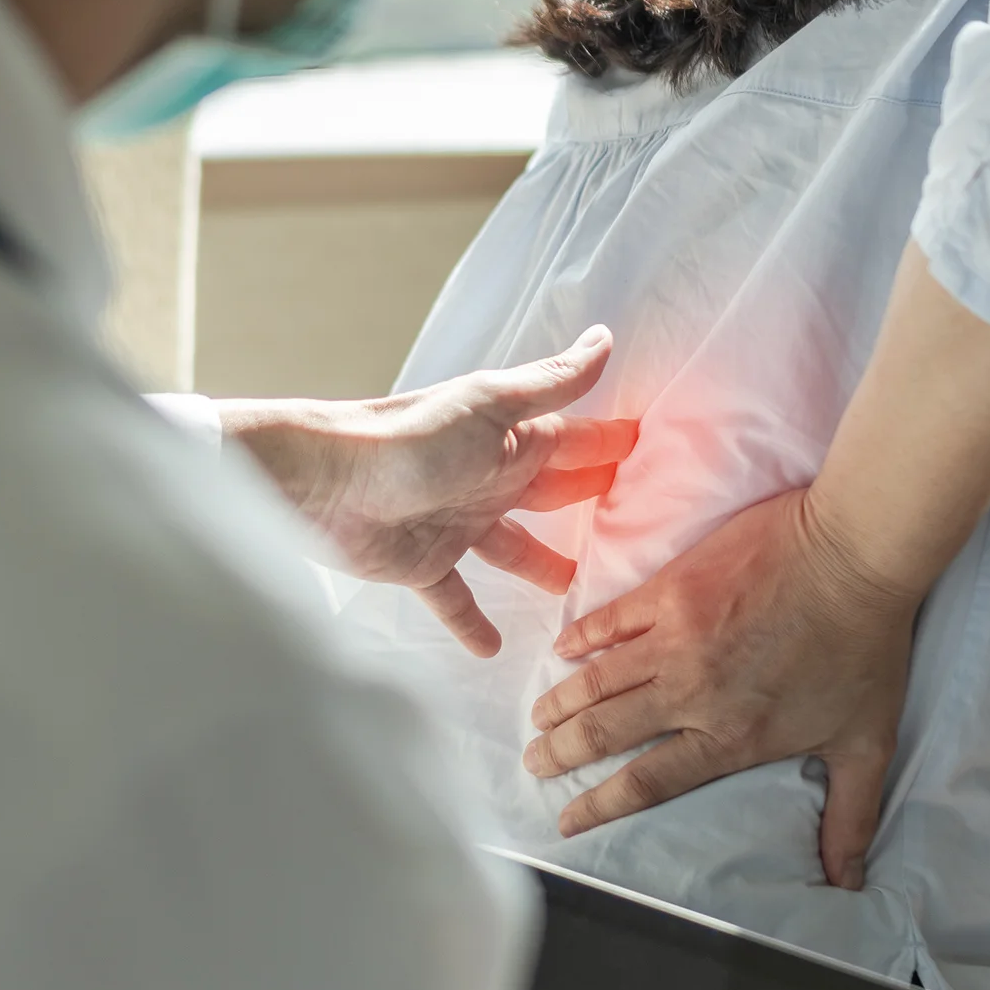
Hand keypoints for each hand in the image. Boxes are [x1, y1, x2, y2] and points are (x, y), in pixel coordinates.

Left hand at [241, 329, 637, 655]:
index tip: (666, 462)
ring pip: (516, 550)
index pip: (580, 445)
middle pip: (554, 497)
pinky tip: (496, 651)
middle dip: (593, 507)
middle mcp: (492, 480)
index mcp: (513, 440)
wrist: (322, 482)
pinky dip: (474, 623)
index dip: (616, 451)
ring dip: (546, 569)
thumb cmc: (409, 439)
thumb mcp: (491, 407)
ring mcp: (459, 523)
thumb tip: (604, 338)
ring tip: (584, 594)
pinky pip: (458, 599)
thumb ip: (550, 383)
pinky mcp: (425, 565)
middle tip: (644, 529)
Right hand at [522, 489, 917, 890]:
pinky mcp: (670, 590)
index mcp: (730, 736)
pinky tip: (562, 648)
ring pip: (596, 680)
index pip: (648, 782)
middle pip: (604, 732)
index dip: (600, 805)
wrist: (854, 556)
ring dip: (559, 702)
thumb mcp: (865, 742)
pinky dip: (580, 636)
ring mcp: (674, 638)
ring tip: (537, 719)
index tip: (568, 821)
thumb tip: (847, 880)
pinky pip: (610, 619)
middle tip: (535, 761)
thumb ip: (850, 815)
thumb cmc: (865, 649)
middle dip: (560, 753)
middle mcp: (691, 693)